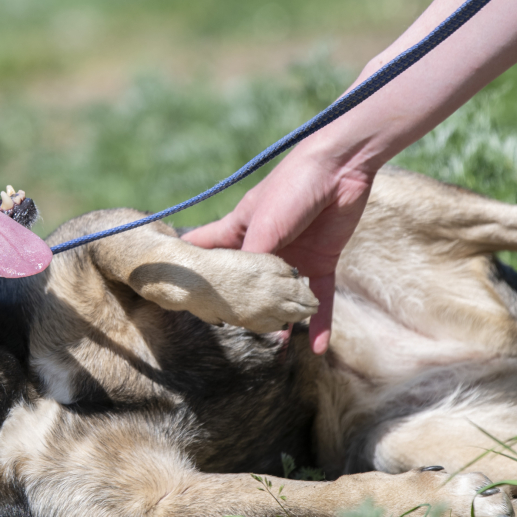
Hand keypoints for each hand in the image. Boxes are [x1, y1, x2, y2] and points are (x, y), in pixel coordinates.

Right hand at [182, 147, 372, 353]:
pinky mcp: (322, 262)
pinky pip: (320, 298)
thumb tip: (242, 297)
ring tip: (272, 345)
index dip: (196, 266)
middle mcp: (266, 247)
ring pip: (284, 296)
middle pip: (248, 282)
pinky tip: (319, 348)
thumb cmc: (292, 187)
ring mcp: (295, 256)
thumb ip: (250, 260)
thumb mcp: (262, 225)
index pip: (210, 249)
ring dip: (282, 319)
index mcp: (241, 230)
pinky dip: (322, 322)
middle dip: (241, 305)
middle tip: (228, 329)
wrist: (340, 169)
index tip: (177, 286)